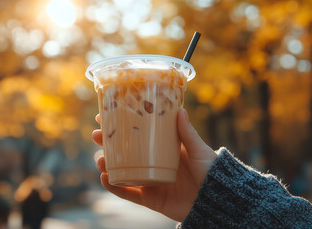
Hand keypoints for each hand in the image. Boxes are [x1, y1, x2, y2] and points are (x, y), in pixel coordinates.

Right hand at [92, 109, 217, 221]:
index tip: (105, 115)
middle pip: (125, 151)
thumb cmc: (210, 172)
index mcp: (163, 149)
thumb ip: (188, 134)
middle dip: (107, 143)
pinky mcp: (149, 198)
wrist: (215, 201)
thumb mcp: (199, 150)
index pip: (138, 134)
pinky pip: (128, 193)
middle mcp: (152, 163)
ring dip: (107, 164)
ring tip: (101, 159)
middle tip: (96, 135)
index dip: (122, 125)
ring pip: (122, 171)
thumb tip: (180, 110)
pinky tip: (104, 178)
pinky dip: (114, 187)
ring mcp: (149, 180)